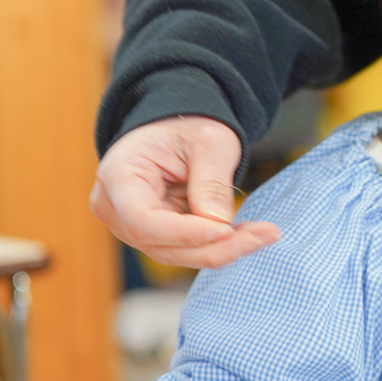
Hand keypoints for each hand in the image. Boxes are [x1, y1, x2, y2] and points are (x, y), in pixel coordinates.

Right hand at [90, 116, 278, 267]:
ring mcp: (134, 226)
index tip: (224, 231)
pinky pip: (188, 248)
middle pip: (161, 244)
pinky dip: (221, 245)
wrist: (180, 129)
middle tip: (262, 236)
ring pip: (177, 253)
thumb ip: (210, 180)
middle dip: (214, 247)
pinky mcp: (157, 235)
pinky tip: (252, 236)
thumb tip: (218, 222)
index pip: (143, 218)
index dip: (183, 232)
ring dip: (223, 249)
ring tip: (265, 234)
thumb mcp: (208, 141)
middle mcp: (116, 208)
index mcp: (119, 176)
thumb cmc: (188, 127)